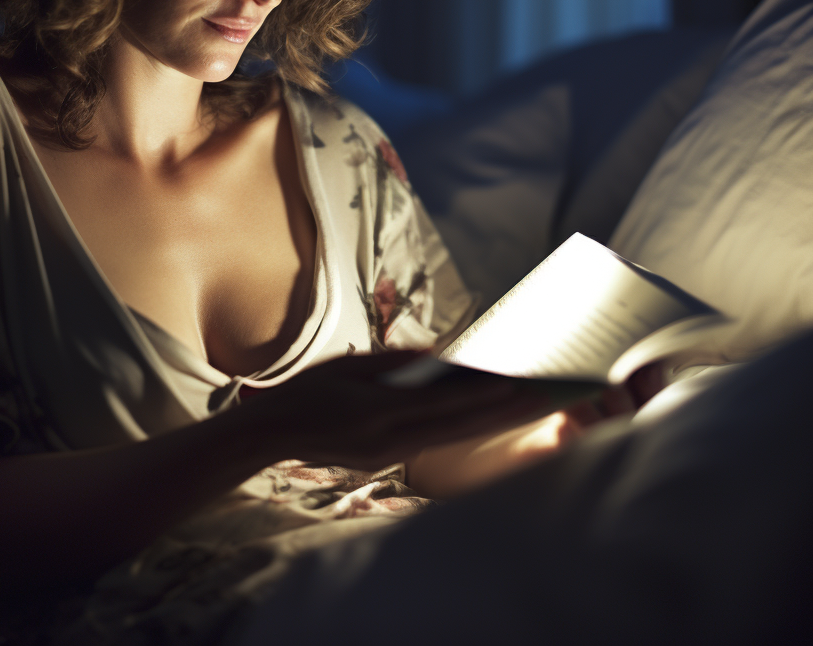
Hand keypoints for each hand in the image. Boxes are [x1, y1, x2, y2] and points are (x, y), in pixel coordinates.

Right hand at [238, 350, 547, 471]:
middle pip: (458, 426)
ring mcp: (389, 456)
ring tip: (530, 408)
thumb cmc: (307, 390)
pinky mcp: (387, 461)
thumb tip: (437, 357)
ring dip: (494, 422)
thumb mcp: (346, 365)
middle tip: (545, 398)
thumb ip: (392, 363)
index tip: (517, 384)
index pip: (441, 404)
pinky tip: (489, 417)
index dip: (481, 395)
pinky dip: (466, 429)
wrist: (274, 433)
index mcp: (377, 412)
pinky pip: (436, 442)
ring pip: (453, 437)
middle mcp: (389, 440)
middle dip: (504, 412)